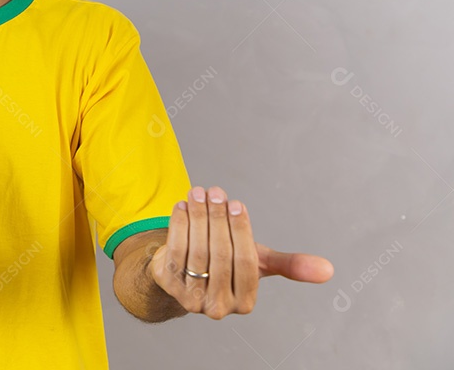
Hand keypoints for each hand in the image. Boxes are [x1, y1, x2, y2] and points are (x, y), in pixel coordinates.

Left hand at [149, 186, 334, 319]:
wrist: (184, 274)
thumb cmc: (227, 265)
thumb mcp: (259, 263)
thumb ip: (290, 265)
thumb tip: (329, 270)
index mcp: (245, 302)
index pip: (245, 263)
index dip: (241, 231)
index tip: (238, 204)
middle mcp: (218, 306)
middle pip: (219, 255)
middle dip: (217, 219)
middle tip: (215, 192)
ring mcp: (191, 297)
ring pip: (196, 251)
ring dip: (197, 217)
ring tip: (198, 193)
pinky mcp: (168, 285)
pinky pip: (174, 250)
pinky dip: (178, 225)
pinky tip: (182, 205)